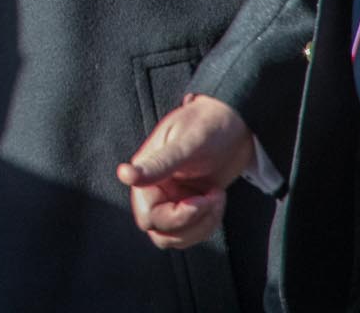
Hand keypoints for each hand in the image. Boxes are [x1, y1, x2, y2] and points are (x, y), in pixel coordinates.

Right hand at [117, 94, 256, 249]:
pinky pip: (193, 232)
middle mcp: (155, 190)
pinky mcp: (190, 205)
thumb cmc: (206, 125)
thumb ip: (157, 164)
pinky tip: (218, 198)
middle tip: (212, 198)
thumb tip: (124, 174)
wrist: (235, 122)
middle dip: (191, 223)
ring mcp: (173, 199)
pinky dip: (209, 223)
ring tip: (217, 198)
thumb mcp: (184, 144)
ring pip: (176, 238)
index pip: (148, 216)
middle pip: (160, 232)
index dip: (176, 216)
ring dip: (202, 226)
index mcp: (146, 174)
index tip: (201, 199)